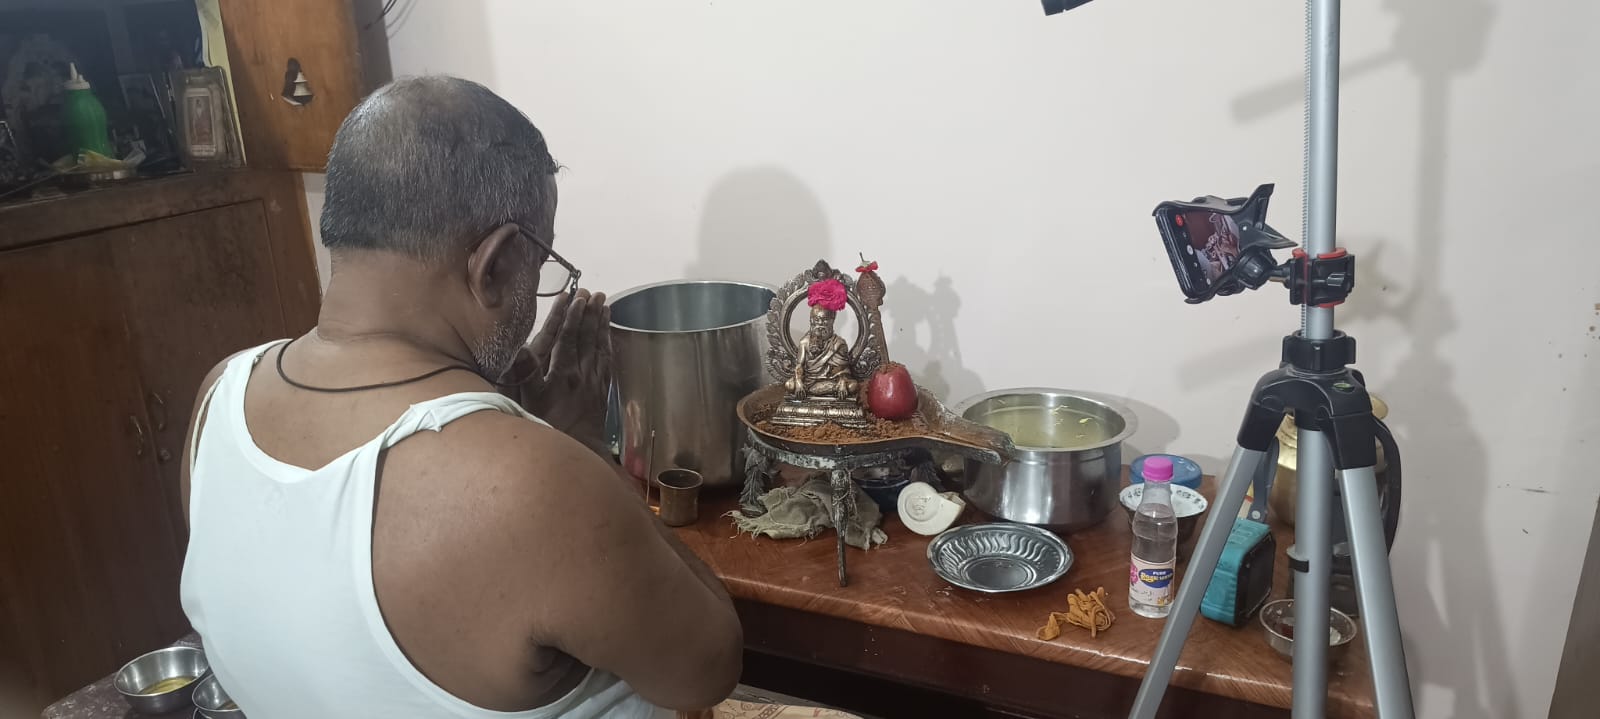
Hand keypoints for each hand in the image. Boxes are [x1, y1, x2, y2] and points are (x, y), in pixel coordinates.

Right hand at [500, 289, 612, 456]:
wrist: (579, 449)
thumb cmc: (549, 426)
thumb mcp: (530, 402)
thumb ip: (526, 374)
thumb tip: (518, 348)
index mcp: (562, 372)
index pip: (567, 336)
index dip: (571, 315)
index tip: (576, 296)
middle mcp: (581, 372)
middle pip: (587, 337)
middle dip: (589, 313)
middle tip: (594, 292)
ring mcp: (594, 381)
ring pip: (599, 346)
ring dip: (602, 324)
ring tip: (606, 305)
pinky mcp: (602, 391)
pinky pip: (607, 361)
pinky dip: (608, 345)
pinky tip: (609, 337)